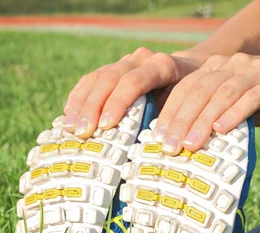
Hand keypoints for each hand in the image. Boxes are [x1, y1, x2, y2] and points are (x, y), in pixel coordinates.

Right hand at [62, 47, 204, 137]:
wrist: (189, 74)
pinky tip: (69, 115)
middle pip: (110, 78)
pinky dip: (78, 98)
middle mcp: (141, 58)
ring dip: (81, 104)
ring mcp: (124, 61)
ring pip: (96, 78)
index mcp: (162, 65)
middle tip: (83, 132)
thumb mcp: (184, 108)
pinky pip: (89, 80)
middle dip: (94, 107)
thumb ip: (166, 120)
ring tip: (71, 128)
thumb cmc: (188, 99)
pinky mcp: (112, 68)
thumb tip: (148, 147)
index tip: (106, 125)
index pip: (134, 80)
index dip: (118, 102)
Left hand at [155, 47, 259, 154]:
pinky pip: (252, 96)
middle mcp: (231, 65)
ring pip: (222, 93)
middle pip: (199, 90)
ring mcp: (254, 71)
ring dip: (204, 120)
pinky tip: (222, 129)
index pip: (186, 88)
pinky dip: (235, 113)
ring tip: (191, 144)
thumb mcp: (236, 104)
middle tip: (170, 146)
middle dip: (181, 119)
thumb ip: (217, 119)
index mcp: (216, 68)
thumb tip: (189, 149)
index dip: (170, 111)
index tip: (157, 136)